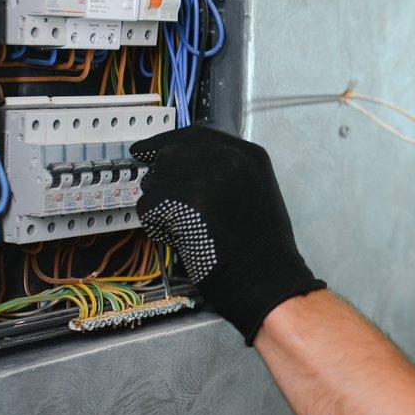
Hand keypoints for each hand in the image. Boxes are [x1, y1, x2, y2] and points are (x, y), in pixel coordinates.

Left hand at [131, 124, 325, 343]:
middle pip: (170, 155)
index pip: (196, 135)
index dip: (165, 142)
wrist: (269, 279)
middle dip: (162, 181)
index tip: (145, 150)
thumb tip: (177, 169)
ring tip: (187, 229)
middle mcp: (230, 157)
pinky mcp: (189, 199)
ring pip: (155, 181)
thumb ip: (223, 173)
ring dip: (160, 207)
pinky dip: (157, 226)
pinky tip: (181, 239)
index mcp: (249, 155)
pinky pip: (149, 206)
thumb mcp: (255, 193)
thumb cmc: (262, 250)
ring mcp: (210, 176)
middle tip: (169, 209)